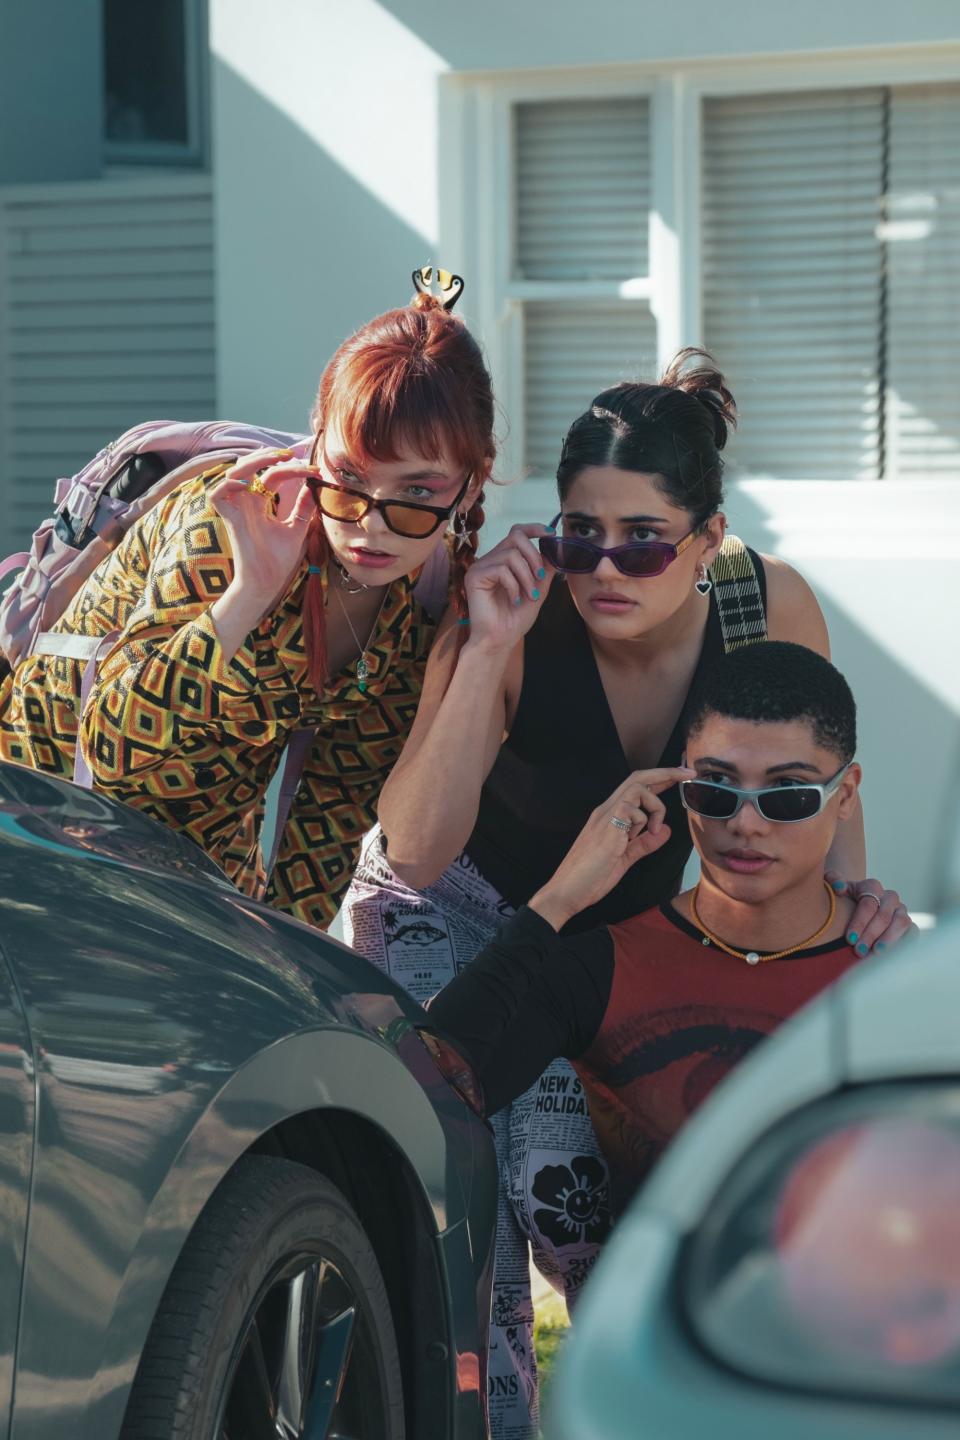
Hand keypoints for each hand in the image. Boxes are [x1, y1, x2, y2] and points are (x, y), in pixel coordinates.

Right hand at [210, 450, 318, 608]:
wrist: (267, 582)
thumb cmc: (278, 559)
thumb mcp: (296, 528)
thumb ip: (302, 508)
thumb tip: (314, 488)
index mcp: (260, 503)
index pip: (272, 475)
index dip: (293, 469)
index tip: (316, 471)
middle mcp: (246, 502)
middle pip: (249, 466)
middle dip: (268, 455)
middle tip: (291, 454)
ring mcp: (236, 509)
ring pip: (233, 473)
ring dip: (252, 461)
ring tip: (275, 459)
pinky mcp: (229, 520)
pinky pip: (217, 495)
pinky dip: (227, 485)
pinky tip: (248, 484)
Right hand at [463, 523, 554, 652]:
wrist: (501, 639)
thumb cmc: (515, 618)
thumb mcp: (538, 588)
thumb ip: (546, 567)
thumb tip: (558, 547)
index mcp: (503, 559)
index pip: (517, 532)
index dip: (534, 529)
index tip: (551, 535)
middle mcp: (490, 559)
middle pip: (515, 537)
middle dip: (534, 556)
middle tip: (540, 577)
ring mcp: (480, 567)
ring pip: (511, 555)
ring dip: (526, 577)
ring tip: (529, 595)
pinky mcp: (474, 577)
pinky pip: (501, 570)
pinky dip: (513, 586)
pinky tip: (514, 600)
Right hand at [531, 768, 695, 930]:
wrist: (565, 891)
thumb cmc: (589, 877)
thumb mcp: (624, 859)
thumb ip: (644, 844)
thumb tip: (664, 831)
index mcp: (609, 816)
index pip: (636, 788)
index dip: (659, 778)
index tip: (680, 774)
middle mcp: (606, 810)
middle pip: (638, 777)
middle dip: (666, 772)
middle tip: (687, 772)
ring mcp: (605, 817)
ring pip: (638, 788)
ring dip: (655, 805)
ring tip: (652, 829)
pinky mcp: (607, 827)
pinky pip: (632, 809)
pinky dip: (643, 821)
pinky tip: (634, 838)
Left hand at [824, 872, 915, 954]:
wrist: (858, 904)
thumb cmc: (844, 899)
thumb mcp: (836, 888)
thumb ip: (834, 882)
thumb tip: (839, 888)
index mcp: (871, 887)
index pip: (868, 903)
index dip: (859, 922)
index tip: (849, 939)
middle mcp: (889, 897)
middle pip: (883, 915)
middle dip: (870, 935)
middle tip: (859, 951)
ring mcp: (901, 910)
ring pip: (901, 922)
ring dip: (888, 939)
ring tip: (876, 953)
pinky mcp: (909, 924)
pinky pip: (912, 932)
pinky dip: (904, 943)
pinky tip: (891, 955)